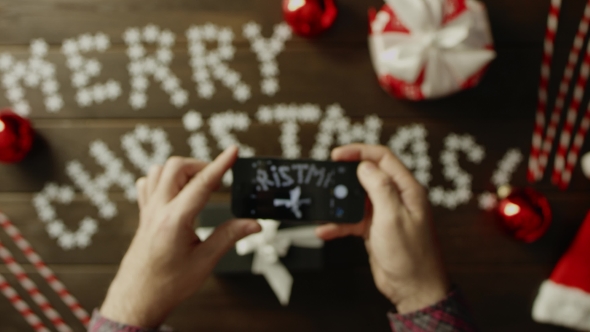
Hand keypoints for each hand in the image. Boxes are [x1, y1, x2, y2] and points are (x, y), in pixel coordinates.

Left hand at [100, 146, 260, 327]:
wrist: (139, 298)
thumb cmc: (168, 284)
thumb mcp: (205, 261)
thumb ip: (229, 236)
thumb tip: (253, 224)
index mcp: (175, 221)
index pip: (202, 183)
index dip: (221, 164)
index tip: (233, 151)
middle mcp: (158, 210)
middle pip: (177, 167)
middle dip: (201, 166)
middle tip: (218, 181)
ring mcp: (148, 210)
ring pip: (160, 171)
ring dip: (182, 171)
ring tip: (199, 185)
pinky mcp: (144, 214)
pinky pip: (148, 183)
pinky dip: (164, 179)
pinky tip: (176, 191)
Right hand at [316, 144, 448, 313]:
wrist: (413, 290)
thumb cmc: (412, 257)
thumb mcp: (393, 218)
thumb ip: (379, 188)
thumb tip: (365, 166)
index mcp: (407, 190)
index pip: (382, 159)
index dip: (359, 152)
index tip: (338, 154)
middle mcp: (396, 198)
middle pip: (367, 176)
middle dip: (345, 176)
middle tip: (327, 177)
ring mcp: (385, 214)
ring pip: (356, 198)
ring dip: (339, 204)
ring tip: (324, 207)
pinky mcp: (375, 229)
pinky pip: (352, 220)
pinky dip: (338, 224)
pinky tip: (326, 230)